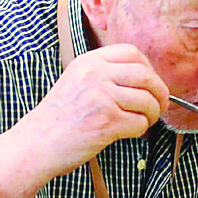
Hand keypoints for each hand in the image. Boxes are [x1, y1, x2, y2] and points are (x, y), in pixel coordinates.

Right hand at [0, 45, 168, 197]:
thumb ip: (103, 74)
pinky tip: (131, 132)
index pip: (132, 53)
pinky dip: (141, 129)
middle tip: (161, 104)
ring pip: (147, 100)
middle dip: (160, 91)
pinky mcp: (106, 121)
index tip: (151, 82)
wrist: (36, 144)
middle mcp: (95, 75)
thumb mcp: (75, 81)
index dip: (149, 68)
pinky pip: (140, 123)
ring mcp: (101, 97)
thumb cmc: (56, 118)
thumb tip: (143, 78)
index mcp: (88, 62)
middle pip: (145, 75)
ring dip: (152, 114)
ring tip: (145, 121)